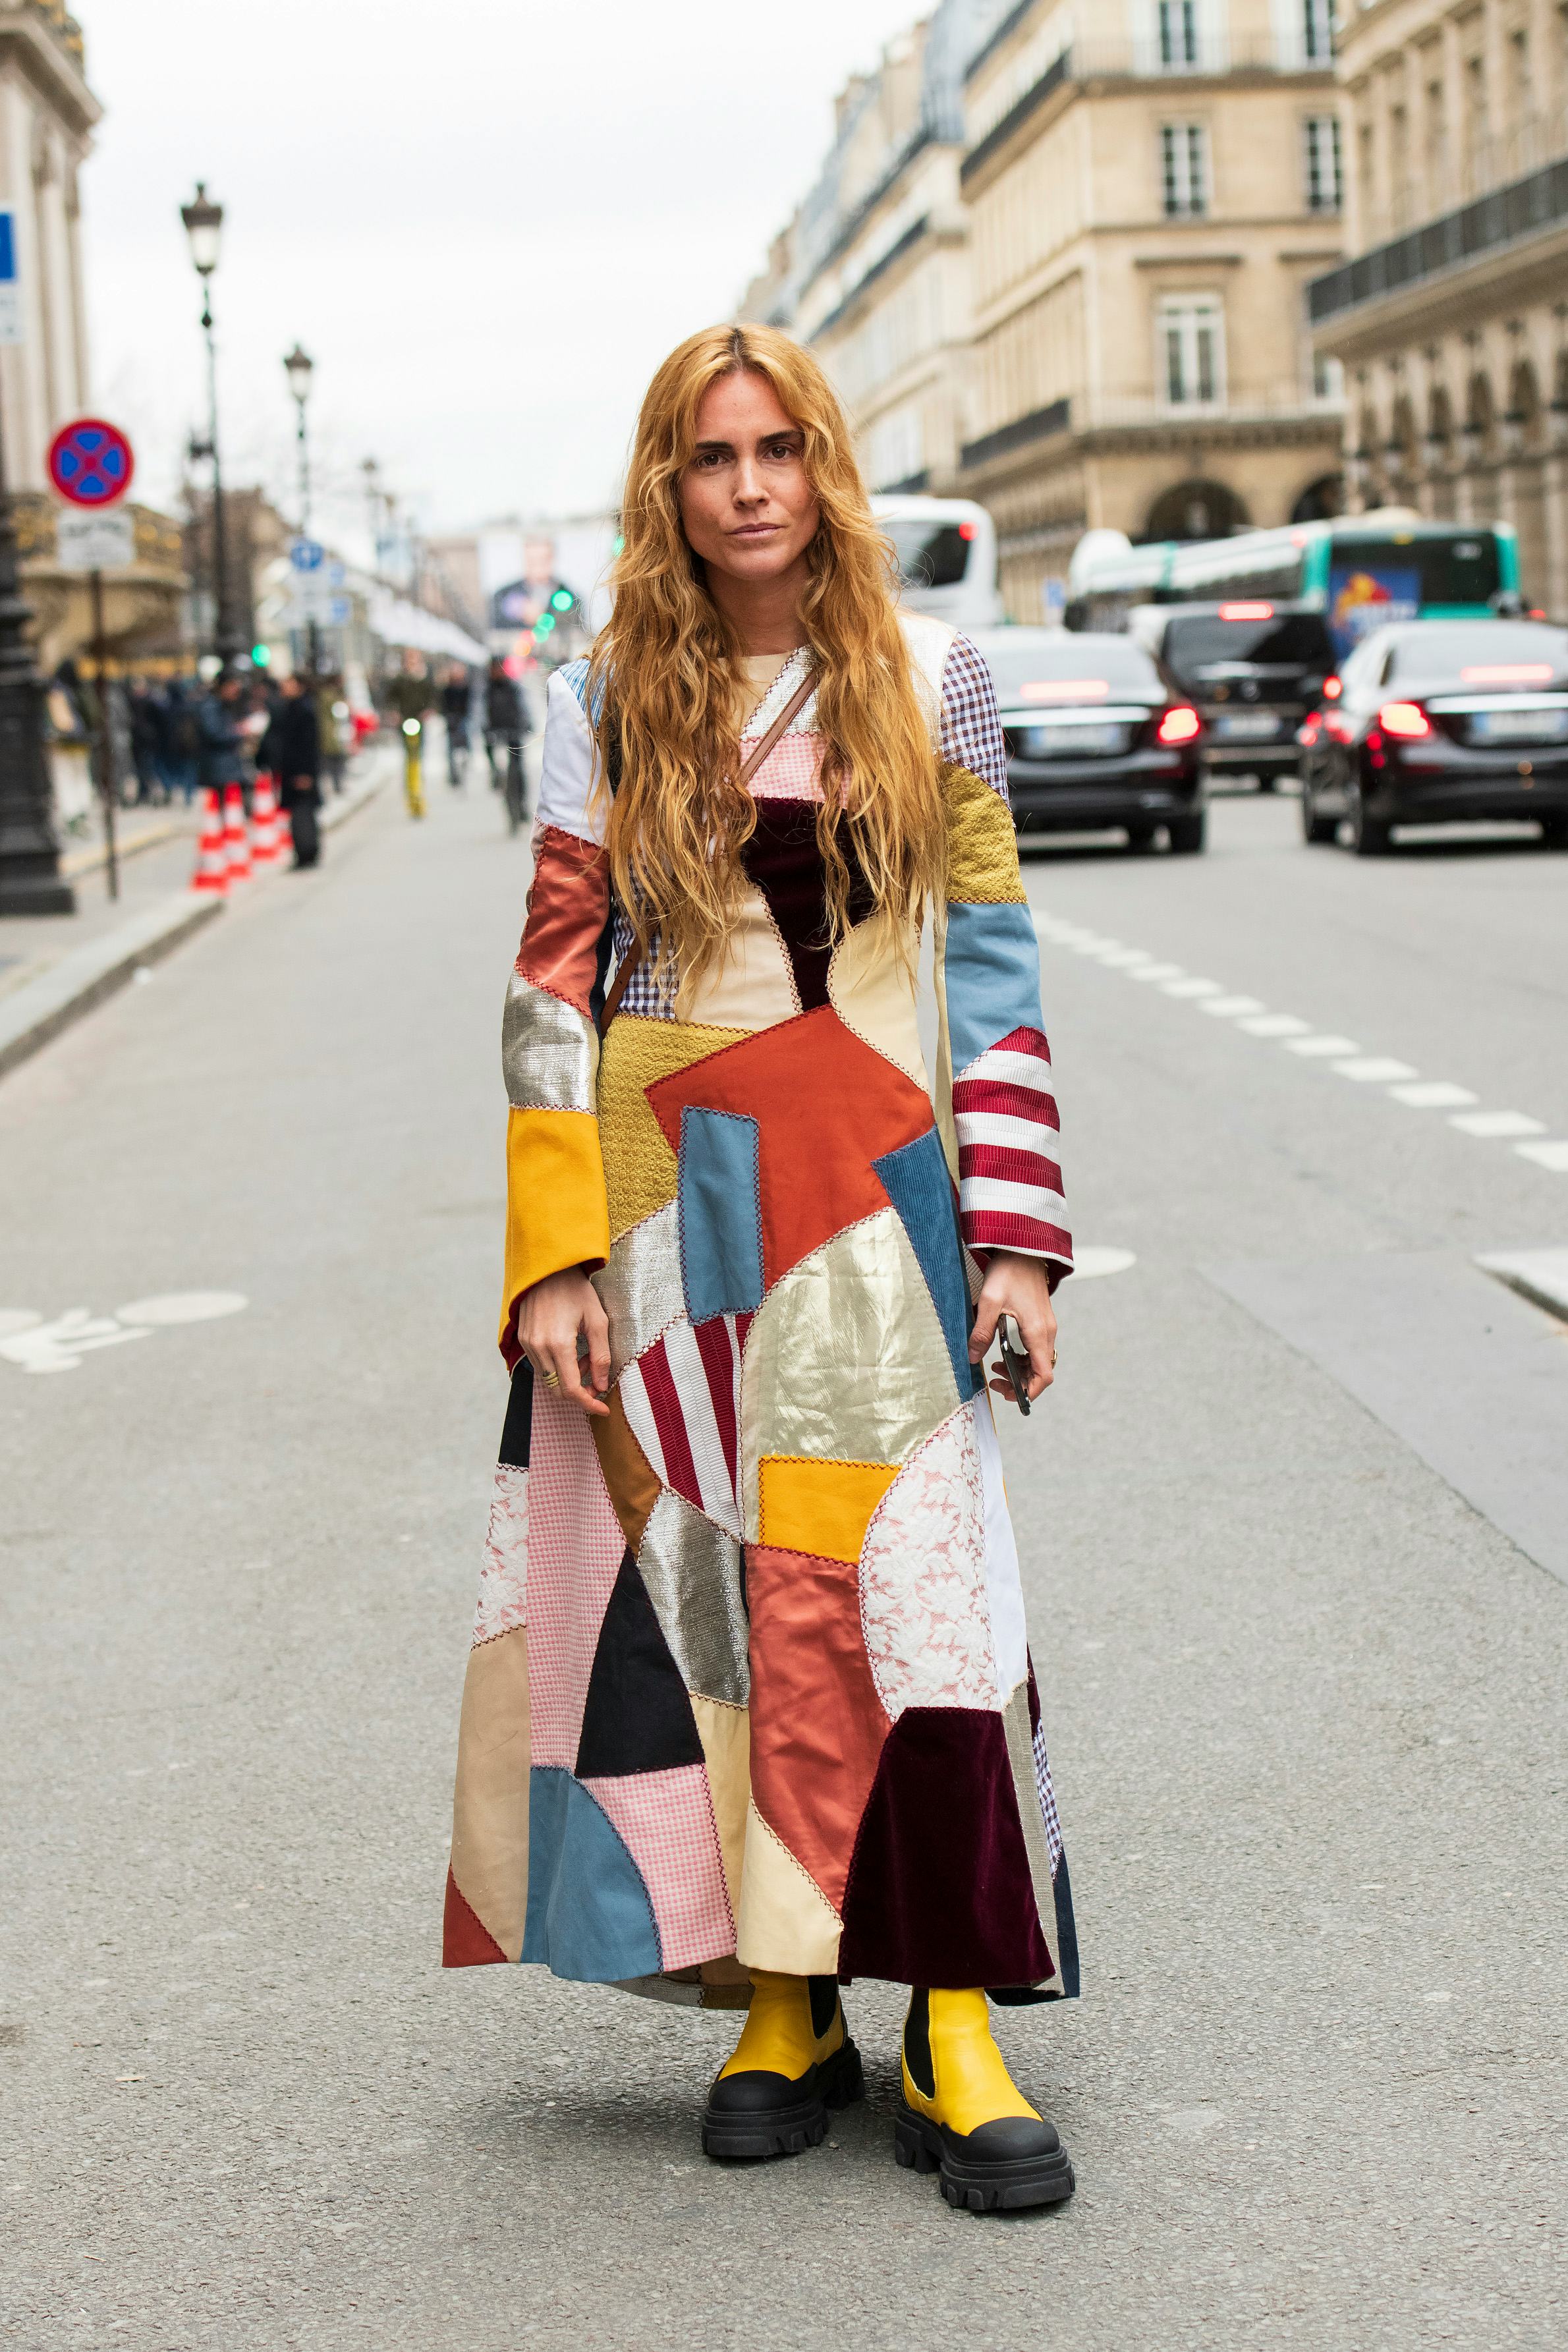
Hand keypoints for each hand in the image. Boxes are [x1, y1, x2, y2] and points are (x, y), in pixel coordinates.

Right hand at [517, 1267, 610, 1416]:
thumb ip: (601, 1356)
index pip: (572, 1389)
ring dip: (569, 1377)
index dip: (589, 1404)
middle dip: (580, 1391)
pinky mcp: (523, 1339)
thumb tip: (601, 1385)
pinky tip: (570, 1348)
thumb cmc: (576, 1290)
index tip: (603, 1409)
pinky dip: (557, 1367)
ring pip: (549, 1379)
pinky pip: (540, 1365)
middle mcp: (538, 1347)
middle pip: (558, 1390)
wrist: (547, 1267)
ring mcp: (528, 1344)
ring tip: (584, 1354)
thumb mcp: (598, 1320)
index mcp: (558, 1344)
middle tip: (596, 1374)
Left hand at [969, 1250, 1057, 1406]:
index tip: (1007, 1393)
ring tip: (995, 1368)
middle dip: (1020, 1384)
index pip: (1043, 1375)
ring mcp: (1045, 1327)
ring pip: (1038, 1361)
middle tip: (995, 1382)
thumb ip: (981, 1332)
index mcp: (1037, 1332)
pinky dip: (1021, 1357)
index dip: (1028, 1391)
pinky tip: (1003, 1352)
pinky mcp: (1040, 1321)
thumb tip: (972, 1357)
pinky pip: (1035, 1349)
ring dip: (1019, 1370)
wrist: (1023, 1248)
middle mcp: (1047, 1332)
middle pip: (1041, 1372)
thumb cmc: (1009, 1271)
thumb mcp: (989, 1302)